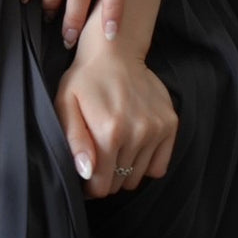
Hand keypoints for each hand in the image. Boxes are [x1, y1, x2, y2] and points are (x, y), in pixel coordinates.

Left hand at [54, 30, 178, 198]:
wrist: (116, 51)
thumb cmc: (85, 80)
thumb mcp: (66, 105)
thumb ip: (74, 141)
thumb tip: (87, 171)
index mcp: (109, 131)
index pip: (101, 186)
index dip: (90, 185)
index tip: (86, 172)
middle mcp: (137, 132)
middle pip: (119, 183)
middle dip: (106, 176)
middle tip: (99, 154)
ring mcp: (157, 128)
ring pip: (138, 177)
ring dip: (125, 169)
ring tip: (115, 145)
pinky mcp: (170, 124)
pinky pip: (159, 167)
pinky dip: (146, 163)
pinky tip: (134, 144)